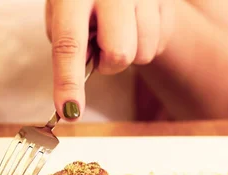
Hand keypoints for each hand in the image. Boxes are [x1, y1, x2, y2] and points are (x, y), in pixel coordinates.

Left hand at [46, 0, 174, 120]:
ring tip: (119, 29)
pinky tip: (136, 24)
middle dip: (109, 64)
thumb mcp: (62, 9)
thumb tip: (79, 76)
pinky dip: (146, 43)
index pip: (69, 45)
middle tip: (101, 47)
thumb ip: (68, 41)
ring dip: (129, 53)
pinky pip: (159, 44)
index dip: (68, 83)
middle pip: (118, 54)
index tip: (69, 111)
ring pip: (142, 53)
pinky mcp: (165, 0)